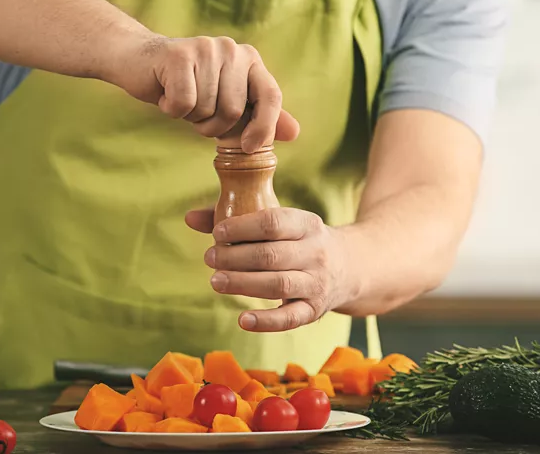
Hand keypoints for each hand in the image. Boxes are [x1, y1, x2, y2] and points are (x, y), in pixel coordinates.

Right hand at [119, 35, 299, 152]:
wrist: (139, 62)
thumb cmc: (186, 86)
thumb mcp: (226, 103)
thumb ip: (259, 116)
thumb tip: (294, 132)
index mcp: (249, 59)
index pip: (271, 95)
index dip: (264, 126)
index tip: (248, 147)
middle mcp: (232, 49)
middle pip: (235, 110)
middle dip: (213, 125)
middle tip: (197, 114)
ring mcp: (206, 48)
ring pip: (208, 108)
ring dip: (191, 117)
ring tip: (182, 100)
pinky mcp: (179, 56)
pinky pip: (185, 103)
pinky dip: (172, 110)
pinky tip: (165, 95)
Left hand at [185, 207, 360, 331]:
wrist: (349, 267)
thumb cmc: (299, 241)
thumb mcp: (280, 224)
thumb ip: (235, 221)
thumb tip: (190, 218)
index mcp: (307, 224)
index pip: (273, 222)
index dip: (242, 227)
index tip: (217, 233)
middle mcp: (316, 252)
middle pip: (272, 255)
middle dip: (236, 258)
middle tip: (209, 259)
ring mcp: (317, 283)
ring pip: (279, 284)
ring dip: (243, 284)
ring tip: (216, 281)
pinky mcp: (315, 310)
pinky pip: (290, 318)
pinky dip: (266, 322)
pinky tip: (243, 319)